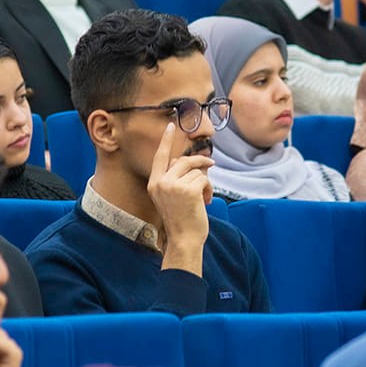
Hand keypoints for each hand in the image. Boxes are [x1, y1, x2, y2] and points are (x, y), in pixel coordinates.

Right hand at [147, 123, 212, 267]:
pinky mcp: (188, 190)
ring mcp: (173, 186)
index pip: (160, 157)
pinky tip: (206, 201)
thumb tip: (189, 161)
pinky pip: (204, 179)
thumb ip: (174, 178)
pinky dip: (209, 189)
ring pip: (196, 170)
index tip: (171, 126)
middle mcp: (161, 183)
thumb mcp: (170, 197)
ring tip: (203, 198)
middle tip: (211, 165)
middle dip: (200, 162)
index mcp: (153, 184)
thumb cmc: (180, 220)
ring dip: (205, 182)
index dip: (166, 141)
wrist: (184, 240)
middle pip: (184, 160)